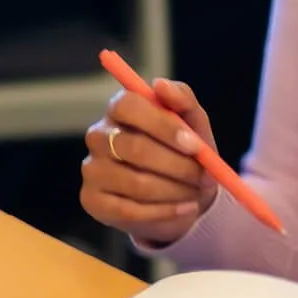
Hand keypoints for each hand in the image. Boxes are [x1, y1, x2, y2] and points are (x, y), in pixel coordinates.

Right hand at [79, 79, 219, 246]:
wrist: (181, 195)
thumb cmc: (184, 152)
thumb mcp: (193, 123)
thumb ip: (183, 99)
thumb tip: (160, 84)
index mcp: (120, 108)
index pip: (129, 106)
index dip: (163, 126)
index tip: (195, 145)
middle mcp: (98, 136)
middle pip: (134, 147)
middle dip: (178, 165)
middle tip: (205, 177)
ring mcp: (92, 169)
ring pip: (135, 182)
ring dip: (175, 191)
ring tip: (196, 192)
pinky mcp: (92, 201)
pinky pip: (129, 210)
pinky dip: (164, 212)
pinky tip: (185, 209)